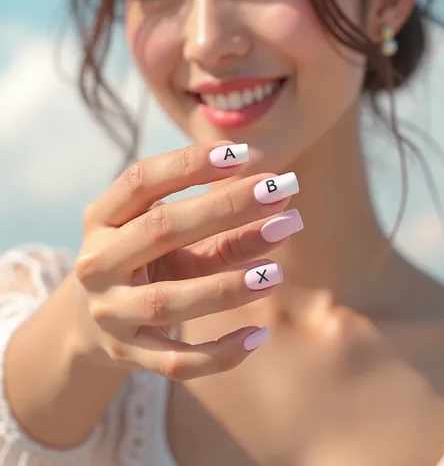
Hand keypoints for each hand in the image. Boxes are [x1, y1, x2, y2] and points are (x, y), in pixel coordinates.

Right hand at [74, 141, 301, 379]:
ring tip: (276, 272)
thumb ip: (220, 223)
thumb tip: (281, 206)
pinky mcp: (128, 355)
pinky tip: (258, 335)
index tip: (242, 154)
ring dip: (227, 286)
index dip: (188, 163)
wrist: (91, 320)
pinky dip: (219, 353)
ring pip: (171, 301)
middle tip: (281, 193)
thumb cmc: (145, 258)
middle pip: (162, 230)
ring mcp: (110, 312)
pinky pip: (177, 361)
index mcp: (102, 219)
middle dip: (226, 208)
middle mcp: (98, 263)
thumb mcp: (168, 233)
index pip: (141, 181)